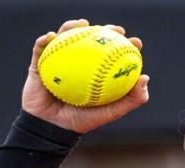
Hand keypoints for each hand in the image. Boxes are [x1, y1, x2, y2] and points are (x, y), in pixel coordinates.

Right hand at [22, 20, 149, 133]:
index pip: (111, 54)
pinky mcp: (39, 64)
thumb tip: (145, 77)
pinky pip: (40, 49)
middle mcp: (78, 64)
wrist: (51, 128)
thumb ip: (132, 99)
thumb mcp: (111, 112)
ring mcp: (58, 62)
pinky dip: (45, 41)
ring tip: (83, 23)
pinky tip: (51, 36)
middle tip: (115, 30)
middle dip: (104, 30)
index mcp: (95, 73)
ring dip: (73, 27)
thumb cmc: (82, 121)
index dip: (124, 45)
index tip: (135, 42)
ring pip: (65, 38)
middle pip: (90, 41)